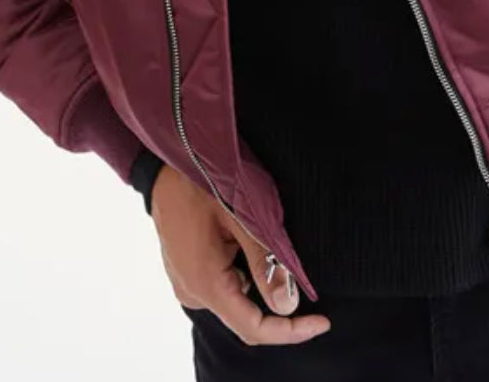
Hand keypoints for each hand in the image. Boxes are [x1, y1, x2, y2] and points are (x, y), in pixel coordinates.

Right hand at [150, 164, 331, 345]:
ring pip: (234, 298)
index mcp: (205, 282)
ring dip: (257, 279)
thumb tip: (287, 305)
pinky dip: (240, 272)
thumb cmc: (205, 180)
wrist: (168, 156)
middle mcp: (192, 291)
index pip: (253, 328)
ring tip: (258, 237)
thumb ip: (265, 262)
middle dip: (275, 302)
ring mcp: (186, 282)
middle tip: (296, 271)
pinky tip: (242, 240)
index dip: (290, 331)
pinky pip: (220, 284)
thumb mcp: (242, 216)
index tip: (320, 321)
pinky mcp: (185, 271)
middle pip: (244, 317)